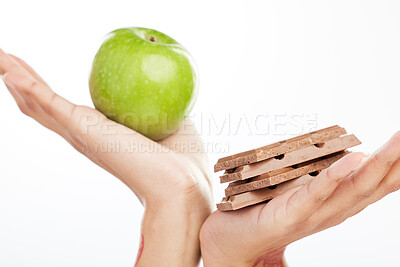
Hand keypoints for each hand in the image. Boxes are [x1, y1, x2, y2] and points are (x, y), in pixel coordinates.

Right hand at [0, 49, 212, 266]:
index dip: (50, 95)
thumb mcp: (167, 120)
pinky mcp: (83, 130)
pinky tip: (9, 69)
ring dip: (16, 78)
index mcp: (102, 136)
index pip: (67, 112)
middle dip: (24, 82)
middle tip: (5, 58)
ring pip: (39, 103)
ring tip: (0, 57)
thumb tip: (161, 88)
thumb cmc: (180, 157)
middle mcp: (85, 137)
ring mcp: (81, 134)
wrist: (182, 184)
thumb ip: (156, 106)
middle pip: (45, 106)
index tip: (37, 77)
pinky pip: (49, 103)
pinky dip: (27, 84)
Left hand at [200, 132, 399, 266]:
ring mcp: (312, 215)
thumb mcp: (298, 193)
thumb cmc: (263, 213)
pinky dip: (335, 177)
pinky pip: (315, 195)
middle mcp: (331, 211)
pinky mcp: (289, 215)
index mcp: (335, 205)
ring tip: (399, 141)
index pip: (374, 183)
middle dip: (397, 160)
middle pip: (373, 184)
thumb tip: (334, 157)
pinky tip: (354, 160)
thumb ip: (317, 180)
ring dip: (379, 164)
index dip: (396, 165)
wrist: (231, 243)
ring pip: (352, 189)